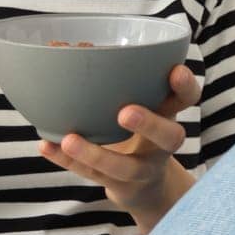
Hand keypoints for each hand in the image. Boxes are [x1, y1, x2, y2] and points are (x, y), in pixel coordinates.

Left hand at [37, 64, 201, 229]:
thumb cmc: (137, 129)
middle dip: (149, 125)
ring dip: (96, 153)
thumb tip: (61, 46)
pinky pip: (92, 177)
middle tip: (124, 112)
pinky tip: (47, 146)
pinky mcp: (119, 187)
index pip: (187, 100)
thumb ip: (117, 80)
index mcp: (168, 115)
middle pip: (169, 138)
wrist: (144, 186)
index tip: (175, 71)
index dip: (185, 87)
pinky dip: (68, 162)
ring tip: (69, 139)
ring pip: (124, 168)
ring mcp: (142, 170)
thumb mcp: (141, 104)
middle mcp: (161, 145)